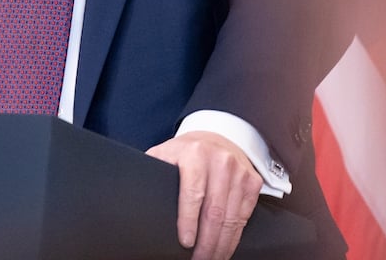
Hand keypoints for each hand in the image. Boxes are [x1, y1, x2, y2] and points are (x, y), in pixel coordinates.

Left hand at [146, 130, 263, 259]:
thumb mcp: (165, 153)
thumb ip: (153, 170)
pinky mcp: (252, 182)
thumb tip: (133, 194)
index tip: (185, 242)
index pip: (193, 193)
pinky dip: (233, 237)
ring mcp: (239, 172)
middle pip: (214, 212)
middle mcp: (220, 161)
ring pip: (231, 219)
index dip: (188, 221)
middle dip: (205, 243)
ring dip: (220, 245)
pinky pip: (243, 217)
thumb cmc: (186, 152)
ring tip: (210, 259)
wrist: (217, 138)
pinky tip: (224, 247)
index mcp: (194, 154)